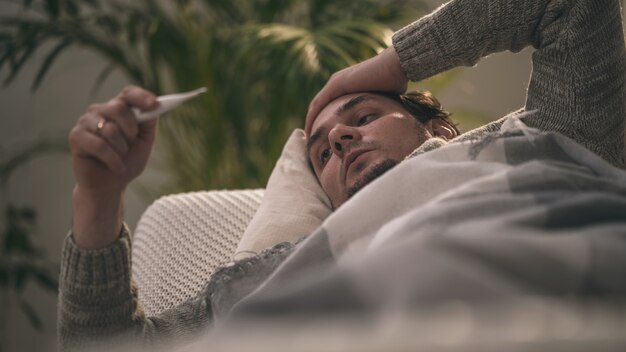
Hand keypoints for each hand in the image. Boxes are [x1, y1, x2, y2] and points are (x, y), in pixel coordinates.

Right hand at [68, 86, 157, 248]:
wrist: (109, 185)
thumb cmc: (127, 161)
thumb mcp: (144, 142)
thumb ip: (149, 123)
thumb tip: (155, 106)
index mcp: (117, 108)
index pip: (128, 93)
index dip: (141, 96)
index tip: (155, 105)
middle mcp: (99, 110)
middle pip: (118, 107)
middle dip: (131, 130)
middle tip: (130, 144)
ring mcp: (85, 122)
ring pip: (110, 129)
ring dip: (122, 149)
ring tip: (120, 157)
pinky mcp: (76, 137)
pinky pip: (99, 145)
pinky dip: (113, 160)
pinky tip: (116, 167)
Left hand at [305, 46, 408, 133]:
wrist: (396, 66)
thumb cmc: (395, 81)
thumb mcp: (383, 99)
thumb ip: (377, 107)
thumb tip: (382, 122)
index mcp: (347, 86)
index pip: (329, 106)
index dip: (325, 121)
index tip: (324, 137)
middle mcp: (338, 83)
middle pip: (320, 106)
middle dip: (314, 123)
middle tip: (312, 141)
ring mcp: (336, 82)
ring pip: (316, 105)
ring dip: (310, 121)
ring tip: (308, 138)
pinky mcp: (336, 84)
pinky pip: (318, 103)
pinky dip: (312, 116)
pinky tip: (310, 130)